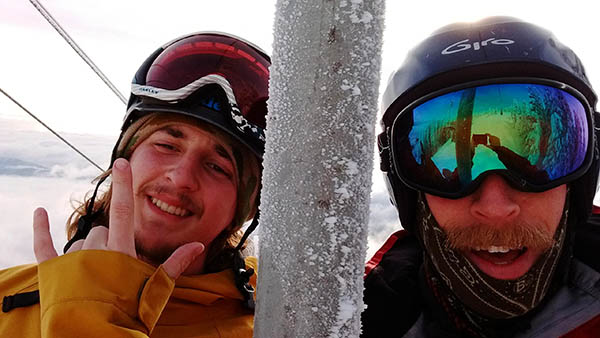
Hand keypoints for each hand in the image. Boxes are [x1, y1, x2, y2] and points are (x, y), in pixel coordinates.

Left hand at [33, 158, 204, 278]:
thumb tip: (197, 245)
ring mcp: (71, 260)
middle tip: (117, 269)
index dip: (124, 184)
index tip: (121, 162)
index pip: (124, 210)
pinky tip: (39, 212)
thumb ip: (174, 265)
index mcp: (120, 253)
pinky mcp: (52, 271)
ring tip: (96, 275)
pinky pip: (43, 244)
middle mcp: (95, 251)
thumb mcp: (155, 291)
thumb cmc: (128, 317)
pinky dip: (41, 228)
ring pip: (81, 240)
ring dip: (89, 250)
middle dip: (111, 242)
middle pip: (103, 229)